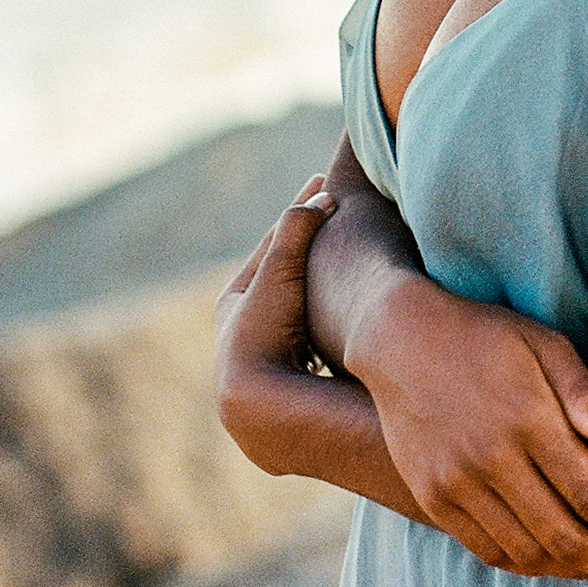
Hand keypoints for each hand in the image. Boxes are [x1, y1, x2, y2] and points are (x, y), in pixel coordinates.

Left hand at [214, 177, 336, 449]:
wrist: (259, 402)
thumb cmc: (265, 333)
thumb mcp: (279, 271)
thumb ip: (296, 230)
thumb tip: (322, 197)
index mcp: (235, 303)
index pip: (273, 245)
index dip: (301, 211)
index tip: (327, 184)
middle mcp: (244, 332)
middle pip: (285, 277)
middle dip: (312, 248)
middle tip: (340, 215)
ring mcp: (267, 362)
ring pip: (301, 309)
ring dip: (325, 288)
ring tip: (352, 267)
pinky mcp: (290, 387)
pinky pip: (317, 341)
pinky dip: (332, 322)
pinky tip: (351, 322)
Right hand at [347, 276, 587, 584]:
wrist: (401, 338)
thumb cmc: (487, 335)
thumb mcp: (542, 342)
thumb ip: (582, 390)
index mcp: (527, 419)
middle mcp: (491, 460)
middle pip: (563, 536)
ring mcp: (456, 484)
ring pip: (526, 552)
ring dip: (575, 570)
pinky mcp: (432, 498)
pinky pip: (487, 550)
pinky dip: (527, 564)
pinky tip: (557, 563)